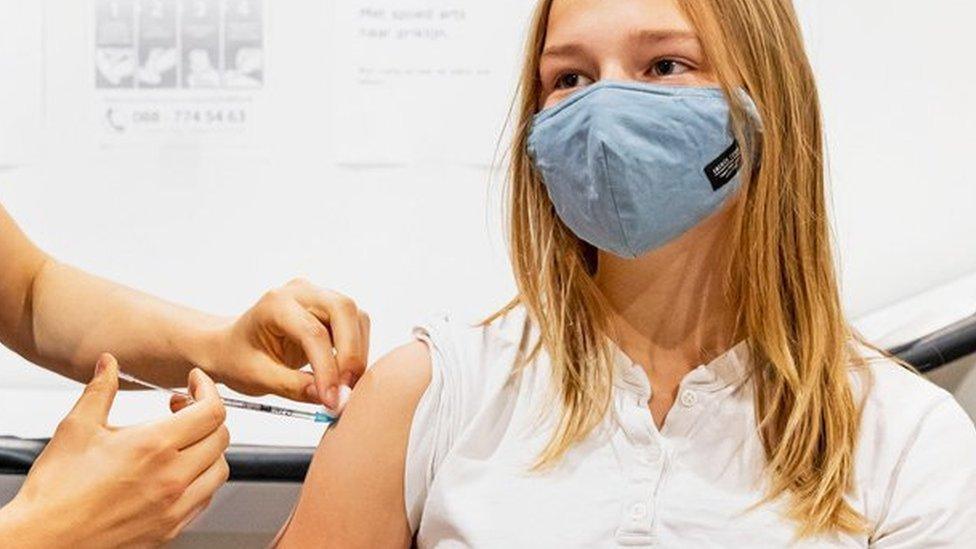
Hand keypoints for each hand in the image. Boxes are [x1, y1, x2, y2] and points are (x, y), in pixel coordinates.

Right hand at [0, 354, 229, 547]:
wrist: (43, 541)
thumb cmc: (56, 492)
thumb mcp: (76, 429)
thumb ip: (100, 390)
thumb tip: (109, 365)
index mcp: (153, 447)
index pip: (211, 411)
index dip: (208, 389)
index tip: (196, 382)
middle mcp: (172, 478)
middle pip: (221, 437)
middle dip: (208, 415)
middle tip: (181, 408)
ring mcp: (175, 508)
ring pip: (219, 469)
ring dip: (209, 448)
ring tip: (182, 440)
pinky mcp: (170, 530)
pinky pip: (205, 499)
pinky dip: (201, 479)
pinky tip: (178, 471)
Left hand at [203, 278, 369, 409]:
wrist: (232, 345)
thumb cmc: (237, 356)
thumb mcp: (256, 377)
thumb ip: (291, 386)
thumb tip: (327, 397)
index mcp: (275, 304)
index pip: (313, 332)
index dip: (327, 368)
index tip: (331, 400)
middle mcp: (300, 292)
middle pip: (343, 310)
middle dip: (351, 352)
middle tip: (346, 389)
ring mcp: (318, 296)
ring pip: (356, 317)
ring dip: (357, 353)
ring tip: (344, 385)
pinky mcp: (330, 309)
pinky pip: (356, 325)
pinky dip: (356, 350)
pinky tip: (343, 373)